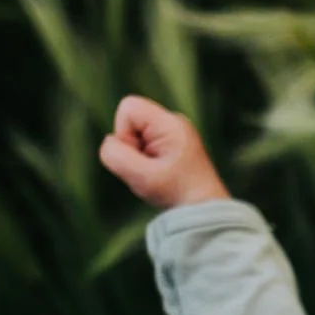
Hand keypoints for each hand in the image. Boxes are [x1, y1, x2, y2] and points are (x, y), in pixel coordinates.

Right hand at [99, 94, 228, 208]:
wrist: (204, 208)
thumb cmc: (177, 193)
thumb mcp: (141, 177)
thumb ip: (116, 155)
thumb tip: (110, 141)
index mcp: (171, 124)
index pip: (128, 106)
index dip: (123, 132)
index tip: (140, 157)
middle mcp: (174, 122)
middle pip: (130, 119)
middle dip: (130, 145)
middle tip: (151, 168)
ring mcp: (174, 131)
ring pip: (135, 133)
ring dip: (137, 154)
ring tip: (156, 172)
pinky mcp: (172, 143)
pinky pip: (143, 142)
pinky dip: (144, 158)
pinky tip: (159, 172)